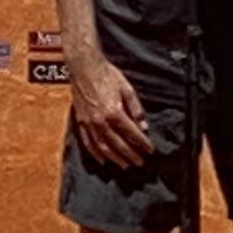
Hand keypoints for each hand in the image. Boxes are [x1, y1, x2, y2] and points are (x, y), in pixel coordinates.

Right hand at [69, 52, 151, 168]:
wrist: (85, 67)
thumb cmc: (108, 76)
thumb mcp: (127, 89)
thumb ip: (136, 109)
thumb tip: (144, 127)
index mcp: (115, 112)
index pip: (132, 133)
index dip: (143, 143)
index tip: (151, 151)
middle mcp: (101, 121)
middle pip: (118, 144)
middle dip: (131, 155)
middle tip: (140, 163)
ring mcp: (89, 123)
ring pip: (103, 147)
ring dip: (115, 158)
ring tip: (125, 165)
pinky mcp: (81, 122)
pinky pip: (88, 142)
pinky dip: (95, 153)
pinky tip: (103, 160)